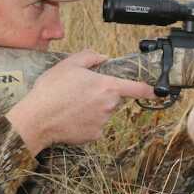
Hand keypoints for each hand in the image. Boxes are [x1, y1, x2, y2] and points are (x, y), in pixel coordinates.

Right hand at [6, 50, 154, 154]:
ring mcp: (102, 123)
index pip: (136, 88)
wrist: (36, 119)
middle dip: (102, 95)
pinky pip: (94, 127)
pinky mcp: (93, 136)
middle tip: (81, 92)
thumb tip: (103, 58)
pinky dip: (85, 123)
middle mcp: (109, 106)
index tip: (158, 91)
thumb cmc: (52, 90)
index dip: (149, 89)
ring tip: (71, 105)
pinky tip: (70, 118)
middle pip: (114, 99)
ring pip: (103, 113)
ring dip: (93, 109)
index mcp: (107, 86)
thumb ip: (90, 56)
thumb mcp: (69, 64)